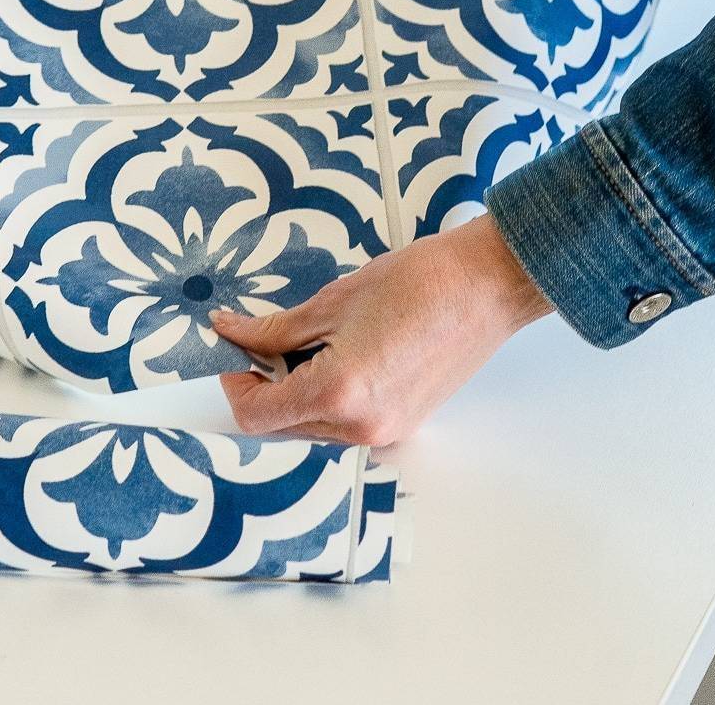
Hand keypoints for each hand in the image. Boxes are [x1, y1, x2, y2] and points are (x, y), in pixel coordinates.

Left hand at [210, 213, 551, 445]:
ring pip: (312, 427)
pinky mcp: (402, 424)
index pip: (258, 415)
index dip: (234, 385)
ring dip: (293, 393)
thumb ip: (274, 330)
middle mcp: (360, 427)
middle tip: (258, 343)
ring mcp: (385, 431)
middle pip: (282, 426)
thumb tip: (232, 334)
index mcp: (337, 394)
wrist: (484, 285)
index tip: (231, 354)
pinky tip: (333, 356)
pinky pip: (345, 423)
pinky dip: (325, 397)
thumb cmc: (418, 284)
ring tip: (302, 343)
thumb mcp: (331, 302)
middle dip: (262, 387)